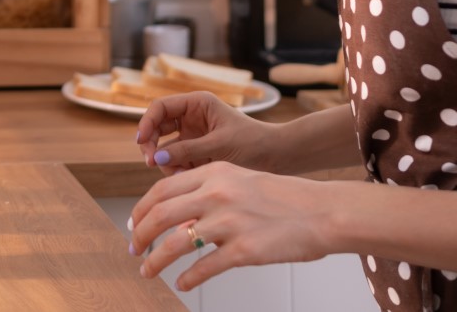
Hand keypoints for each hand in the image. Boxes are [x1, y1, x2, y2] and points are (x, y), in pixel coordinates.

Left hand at [128, 162, 332, 292]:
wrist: (323, 212)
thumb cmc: (285, 198)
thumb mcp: (241, 180)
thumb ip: (209, 192)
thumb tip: (179, 215)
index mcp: (214, 173)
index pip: (162, 190)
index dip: (142, 209)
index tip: (134, 223)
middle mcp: (217, 194)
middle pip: (160, 215)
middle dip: (140, 235)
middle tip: (133, 249)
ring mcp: (229, 223)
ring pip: (175, 244)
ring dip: (155, 260)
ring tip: (147, 271)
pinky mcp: (244, 250)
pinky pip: (204, 268)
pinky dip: (187, 279)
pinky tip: (182, 284)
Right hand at [135, 91, 282, 174]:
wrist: (277, 158)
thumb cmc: (254, 143)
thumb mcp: (220, 146)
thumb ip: (187, 150)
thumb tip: (157, 158)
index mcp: (197, 104)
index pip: (161, 107)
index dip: (147, 122)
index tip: (141, 142)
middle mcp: (191, 118)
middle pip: (157, 127)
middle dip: (152, 145)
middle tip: (152, 163)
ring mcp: (192, 136)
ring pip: (164, 147)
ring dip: (166, 162)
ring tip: (179, 175)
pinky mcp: (196, 154)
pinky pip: (176, 161)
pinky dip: (177, 171)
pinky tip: (186, 178)